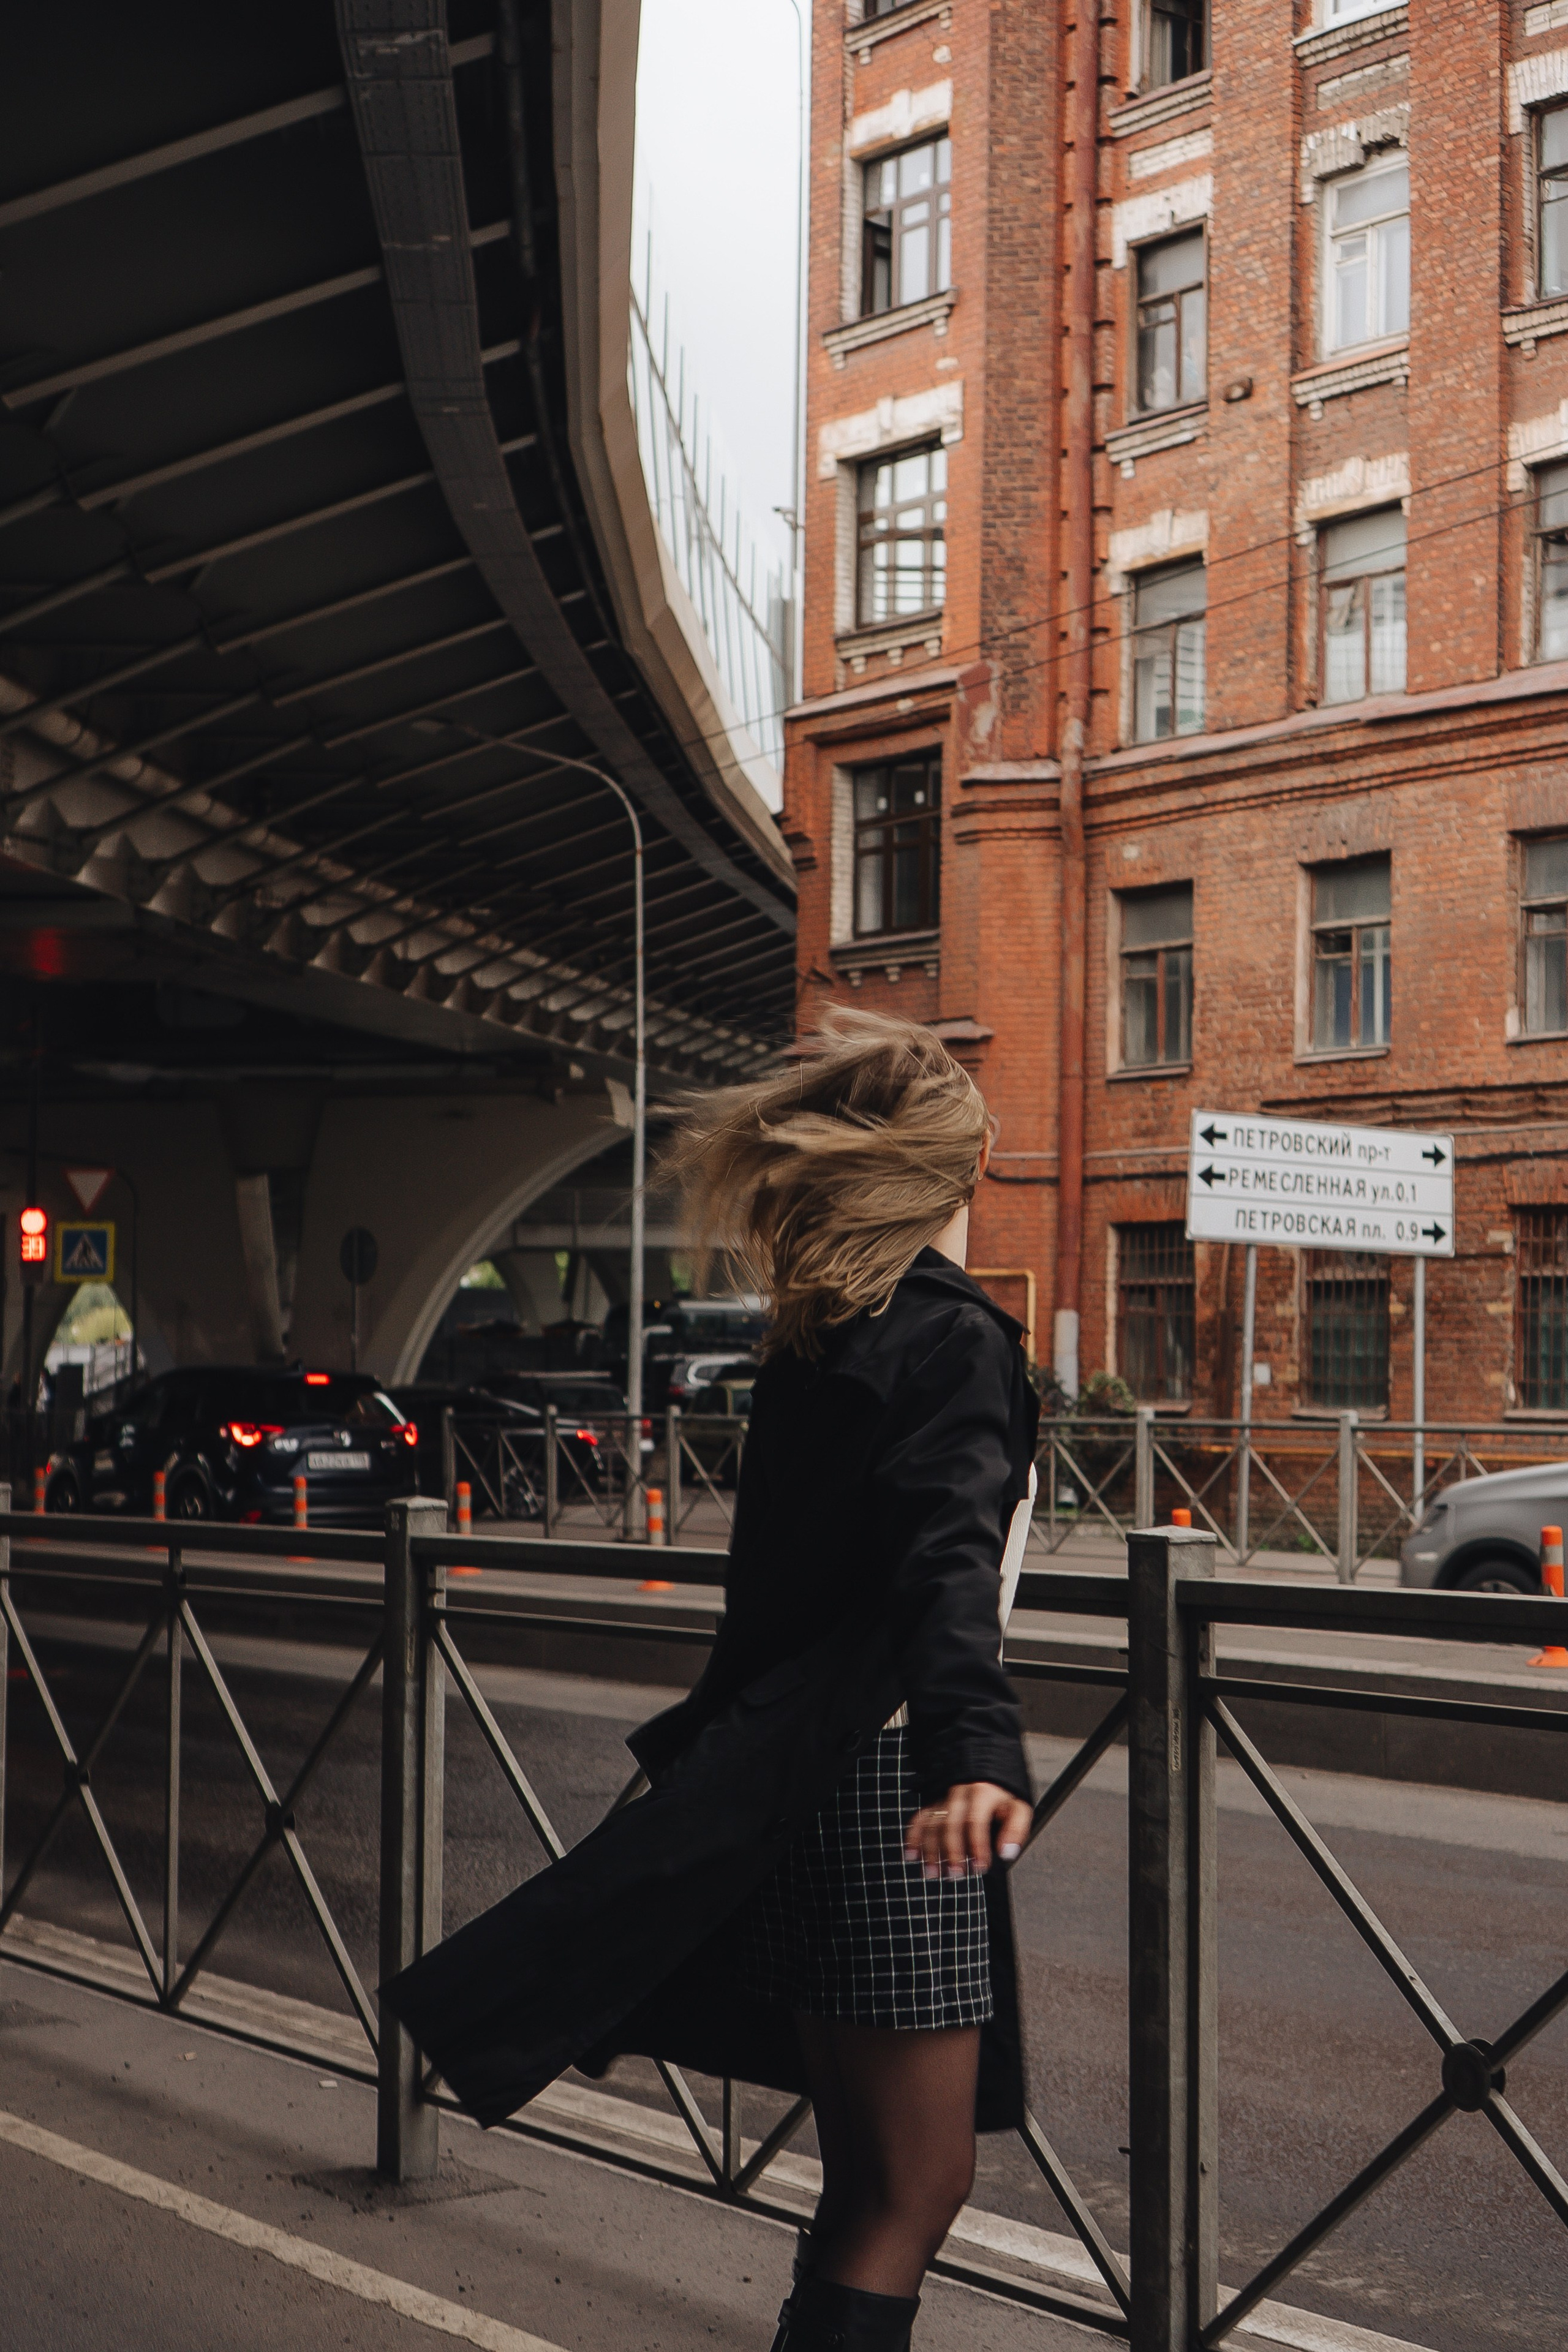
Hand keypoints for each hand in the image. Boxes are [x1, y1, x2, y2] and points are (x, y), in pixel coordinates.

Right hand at [904, 1782, 1032, 1877]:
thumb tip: (1006, 1852)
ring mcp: (944, 1798)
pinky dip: (913, 1837)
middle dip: (951, 1851)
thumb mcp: (1019, 1806)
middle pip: (950, 1823)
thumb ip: (1016, 1829)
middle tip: (955, 1874)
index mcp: (982, 1794)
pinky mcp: (934, 1804)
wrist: (986, 1767)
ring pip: (932, 1823)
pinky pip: (920, 1819)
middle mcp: (960, 1794)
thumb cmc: (1003, 1795)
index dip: (977, 1845)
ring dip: (930, 1849)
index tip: (980, 1867)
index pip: (976, 1820)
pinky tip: (911, 1855)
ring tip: (933, 1873)